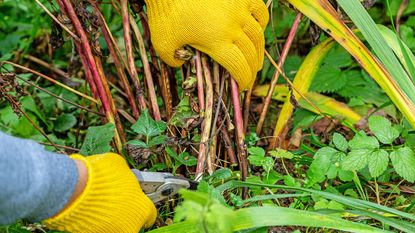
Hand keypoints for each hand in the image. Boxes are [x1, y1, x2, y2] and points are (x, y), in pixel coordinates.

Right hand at [44, 153, 156, 232]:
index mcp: (141, 209)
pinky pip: (98, 228)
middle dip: (126, 212)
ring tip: (100, 204)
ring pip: (114, 227)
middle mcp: (130, 226)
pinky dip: (95, 221)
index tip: (137, 203)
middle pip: (132, 222)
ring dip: (110, 218)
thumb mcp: (120, 167)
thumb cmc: (100, 175)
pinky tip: (89, 209)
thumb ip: (127, 177)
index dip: (142, 206)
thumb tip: (125, 177)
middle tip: (116, 201)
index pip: (150, 213)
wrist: (73, 187)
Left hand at [145, 0, 268, 90]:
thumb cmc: (165, 12)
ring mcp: (239, 10)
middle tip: (250, 75)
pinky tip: (256, 29)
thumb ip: (173, 60)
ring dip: (259, 50)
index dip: (244, 80)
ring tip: (256, 58)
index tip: (243, 86)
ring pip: (258, 34)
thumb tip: (182, 63)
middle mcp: (233, 28)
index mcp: (217, 43)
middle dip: (252, 69)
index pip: (239, 67)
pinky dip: (261, 23)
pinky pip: (260, 11)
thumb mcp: (162, 42)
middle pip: (251, 54)